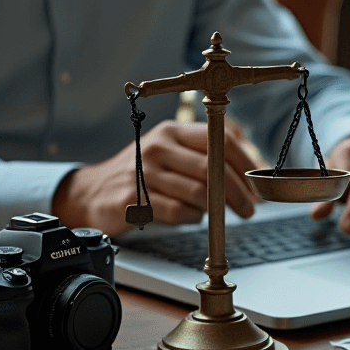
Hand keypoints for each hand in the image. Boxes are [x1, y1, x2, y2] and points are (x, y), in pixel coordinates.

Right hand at [52, 121, 257, 235]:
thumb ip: (204, 158)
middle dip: (238, 193)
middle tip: (249, 209)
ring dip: (215, 208)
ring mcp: (144, 171)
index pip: (221, 140)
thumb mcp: (171, 154)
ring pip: (198, 192)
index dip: (245, 164)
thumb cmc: (142, 174)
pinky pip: (177, 211)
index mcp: (173, 132)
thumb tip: (246, 179)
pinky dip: (192, 218)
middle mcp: (158, 147)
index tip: (256, 185)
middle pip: (212, 169)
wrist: (93, 191)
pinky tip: (191, 216)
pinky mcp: (134, 198)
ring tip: (218, 214)